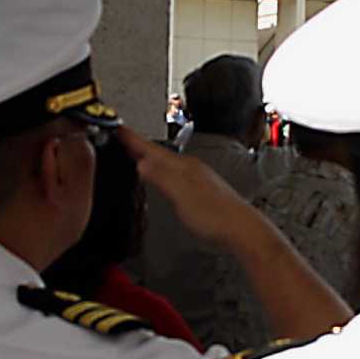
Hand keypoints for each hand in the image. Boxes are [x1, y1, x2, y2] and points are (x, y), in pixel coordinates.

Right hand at [119, 128, 264, 246]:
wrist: (242, 230)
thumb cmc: (216, 216)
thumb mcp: (181, 195)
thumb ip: (161, 178)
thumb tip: (141, 162)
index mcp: (184, 167)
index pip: (152, 149)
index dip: (133, 139)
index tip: (118, 128)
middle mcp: (191, 168)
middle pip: (158, 153)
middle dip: (138, 146)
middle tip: (122, 137)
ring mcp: (197, 178)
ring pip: (167, 163)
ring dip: (150, 158)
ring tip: (137, 155)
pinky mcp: (200, 190)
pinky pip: (174, 174)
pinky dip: (162, 171)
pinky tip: (162, 177)